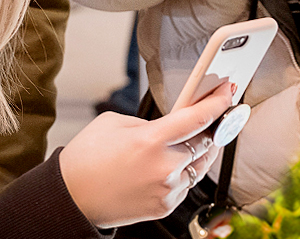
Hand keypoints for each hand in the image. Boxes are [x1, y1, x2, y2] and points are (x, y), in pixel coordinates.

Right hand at [60, 83, 233, 227]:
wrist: (72, 196)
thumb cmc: (87, 157)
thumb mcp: (114, 123)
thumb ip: (148, 123)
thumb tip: (169, 127)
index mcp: (151, 140)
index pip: (198, 118)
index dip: (218, 103)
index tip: (228, 92)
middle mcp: (164, 166)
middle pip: (206, 142)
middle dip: (213, 127)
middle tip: (215, 115)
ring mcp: (167, 189)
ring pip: (199, 166)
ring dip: (200, 151)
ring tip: (194, 139)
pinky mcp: (165, 206)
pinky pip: (186, 185)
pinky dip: (184, 173)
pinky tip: (172, 165)